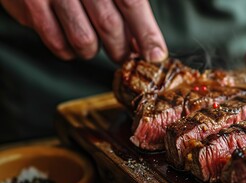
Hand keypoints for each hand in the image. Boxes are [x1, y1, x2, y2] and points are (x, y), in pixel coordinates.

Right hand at [0, 0, 167, 62]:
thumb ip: (129, 6)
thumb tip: (146, 43)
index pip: (132, 4)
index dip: (146, 34)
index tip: (155, 56)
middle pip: (109, 25)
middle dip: (121, 49)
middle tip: (124, 55)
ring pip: (84, 40)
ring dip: (94, 51)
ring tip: (95, 43)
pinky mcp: (31, 3)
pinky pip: (57, 43)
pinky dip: (69, 50)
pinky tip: (72, 42)